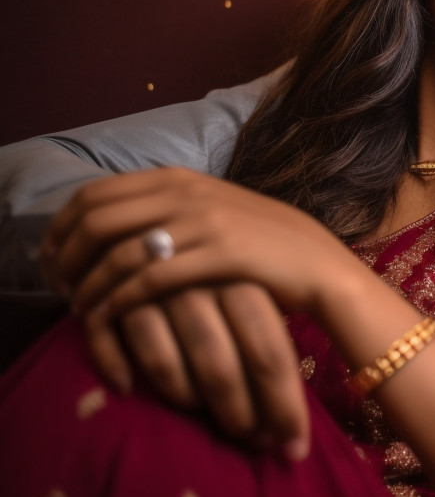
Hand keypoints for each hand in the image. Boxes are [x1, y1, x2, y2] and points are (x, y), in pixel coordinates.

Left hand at [43, 167, 360, 321]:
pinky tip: (111, 317)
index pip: (96, 192)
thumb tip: (119, 222)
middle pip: (96, 220)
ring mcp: (205, 223)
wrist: (320, 265)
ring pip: (118, 253)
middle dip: (66, 258)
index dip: (62, 226)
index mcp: (181, 178)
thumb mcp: (215, 210)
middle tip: (60, 288)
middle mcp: (188, 194)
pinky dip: (120, 302)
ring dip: (89, 286)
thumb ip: (171, 207)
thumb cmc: (265, 244)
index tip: (53, 257)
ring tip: (82, 309)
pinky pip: (151, 280)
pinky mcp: (220, 256)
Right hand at [83, 284, 311, 459]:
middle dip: (240, 416)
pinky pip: (115, 348)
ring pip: (168, 366)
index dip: (283, 404)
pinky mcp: (111, 296)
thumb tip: (299, 395)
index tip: (294, 444)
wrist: (164, 209)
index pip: (271, 354)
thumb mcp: (256, 282)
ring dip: (189, 402)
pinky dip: (125, 374)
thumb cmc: (225, 265)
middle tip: (254, 444)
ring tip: (208, 421)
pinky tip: (136, 391)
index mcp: (247, 281)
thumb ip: (270, 332)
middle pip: (222, 368)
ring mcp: (156, 291)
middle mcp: (204, 286)